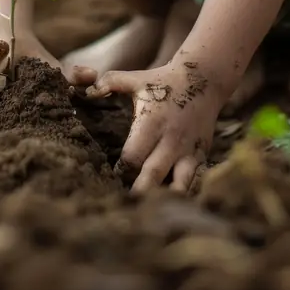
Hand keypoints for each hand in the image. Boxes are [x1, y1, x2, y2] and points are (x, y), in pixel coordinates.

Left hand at [85, 53, 224, 194]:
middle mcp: (170, 140)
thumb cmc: (163, 82)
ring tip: (148, 211)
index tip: (110, 178)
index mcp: (151, 123)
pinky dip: (182, 194)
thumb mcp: (135, 79)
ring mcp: (188, 150)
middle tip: (123, 207)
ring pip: (177, 184)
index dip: (120, 170)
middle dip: (137, 193)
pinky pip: (192, 182)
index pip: (132, 156)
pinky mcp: (200, 156)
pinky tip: (170, 204)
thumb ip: (109, 82)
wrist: (204, 79)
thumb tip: (86, 92)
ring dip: (162, 198)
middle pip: (151, 176)